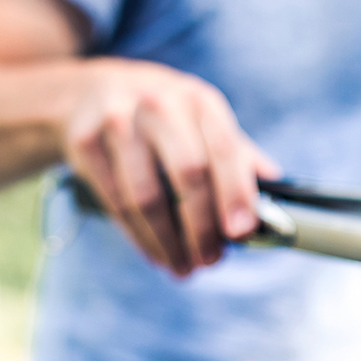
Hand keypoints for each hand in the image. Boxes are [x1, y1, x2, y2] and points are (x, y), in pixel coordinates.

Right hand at [62, 58, 279, 275]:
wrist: (86, 93)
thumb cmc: (159, 115)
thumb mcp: (198, 119)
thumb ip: (236, 152)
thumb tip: (276, 184)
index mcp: (197, 100)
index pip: (224, 149)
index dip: (236, 194)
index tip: (242, 233)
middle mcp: (159, 104)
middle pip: (187, 175)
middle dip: (202, 227)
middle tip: (211, 261)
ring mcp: (118, 122)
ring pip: (146, 197)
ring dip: (169, 242)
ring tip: (184, 267)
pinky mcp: (85, 142)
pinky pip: (116, 204)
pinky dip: (140, 238)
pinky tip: (156, 255)